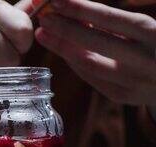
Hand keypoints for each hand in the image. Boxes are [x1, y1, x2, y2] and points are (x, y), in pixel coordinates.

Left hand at [34, 0, 155, 105]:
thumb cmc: (155, 44)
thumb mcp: (146, 27)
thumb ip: (115, 21)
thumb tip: (74, 9)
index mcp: (154, 33)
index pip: (109, 18)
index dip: (80, 8)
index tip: (56, 0)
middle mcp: (145, 59)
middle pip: (94, 42)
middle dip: (64, 28)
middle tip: (44, 18)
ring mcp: (134, 81)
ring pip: (88, 64)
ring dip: (62, 47)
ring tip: (44, 34)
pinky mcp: (123, 96)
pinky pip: (91, 78)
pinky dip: (73, 62)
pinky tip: (61, 50)